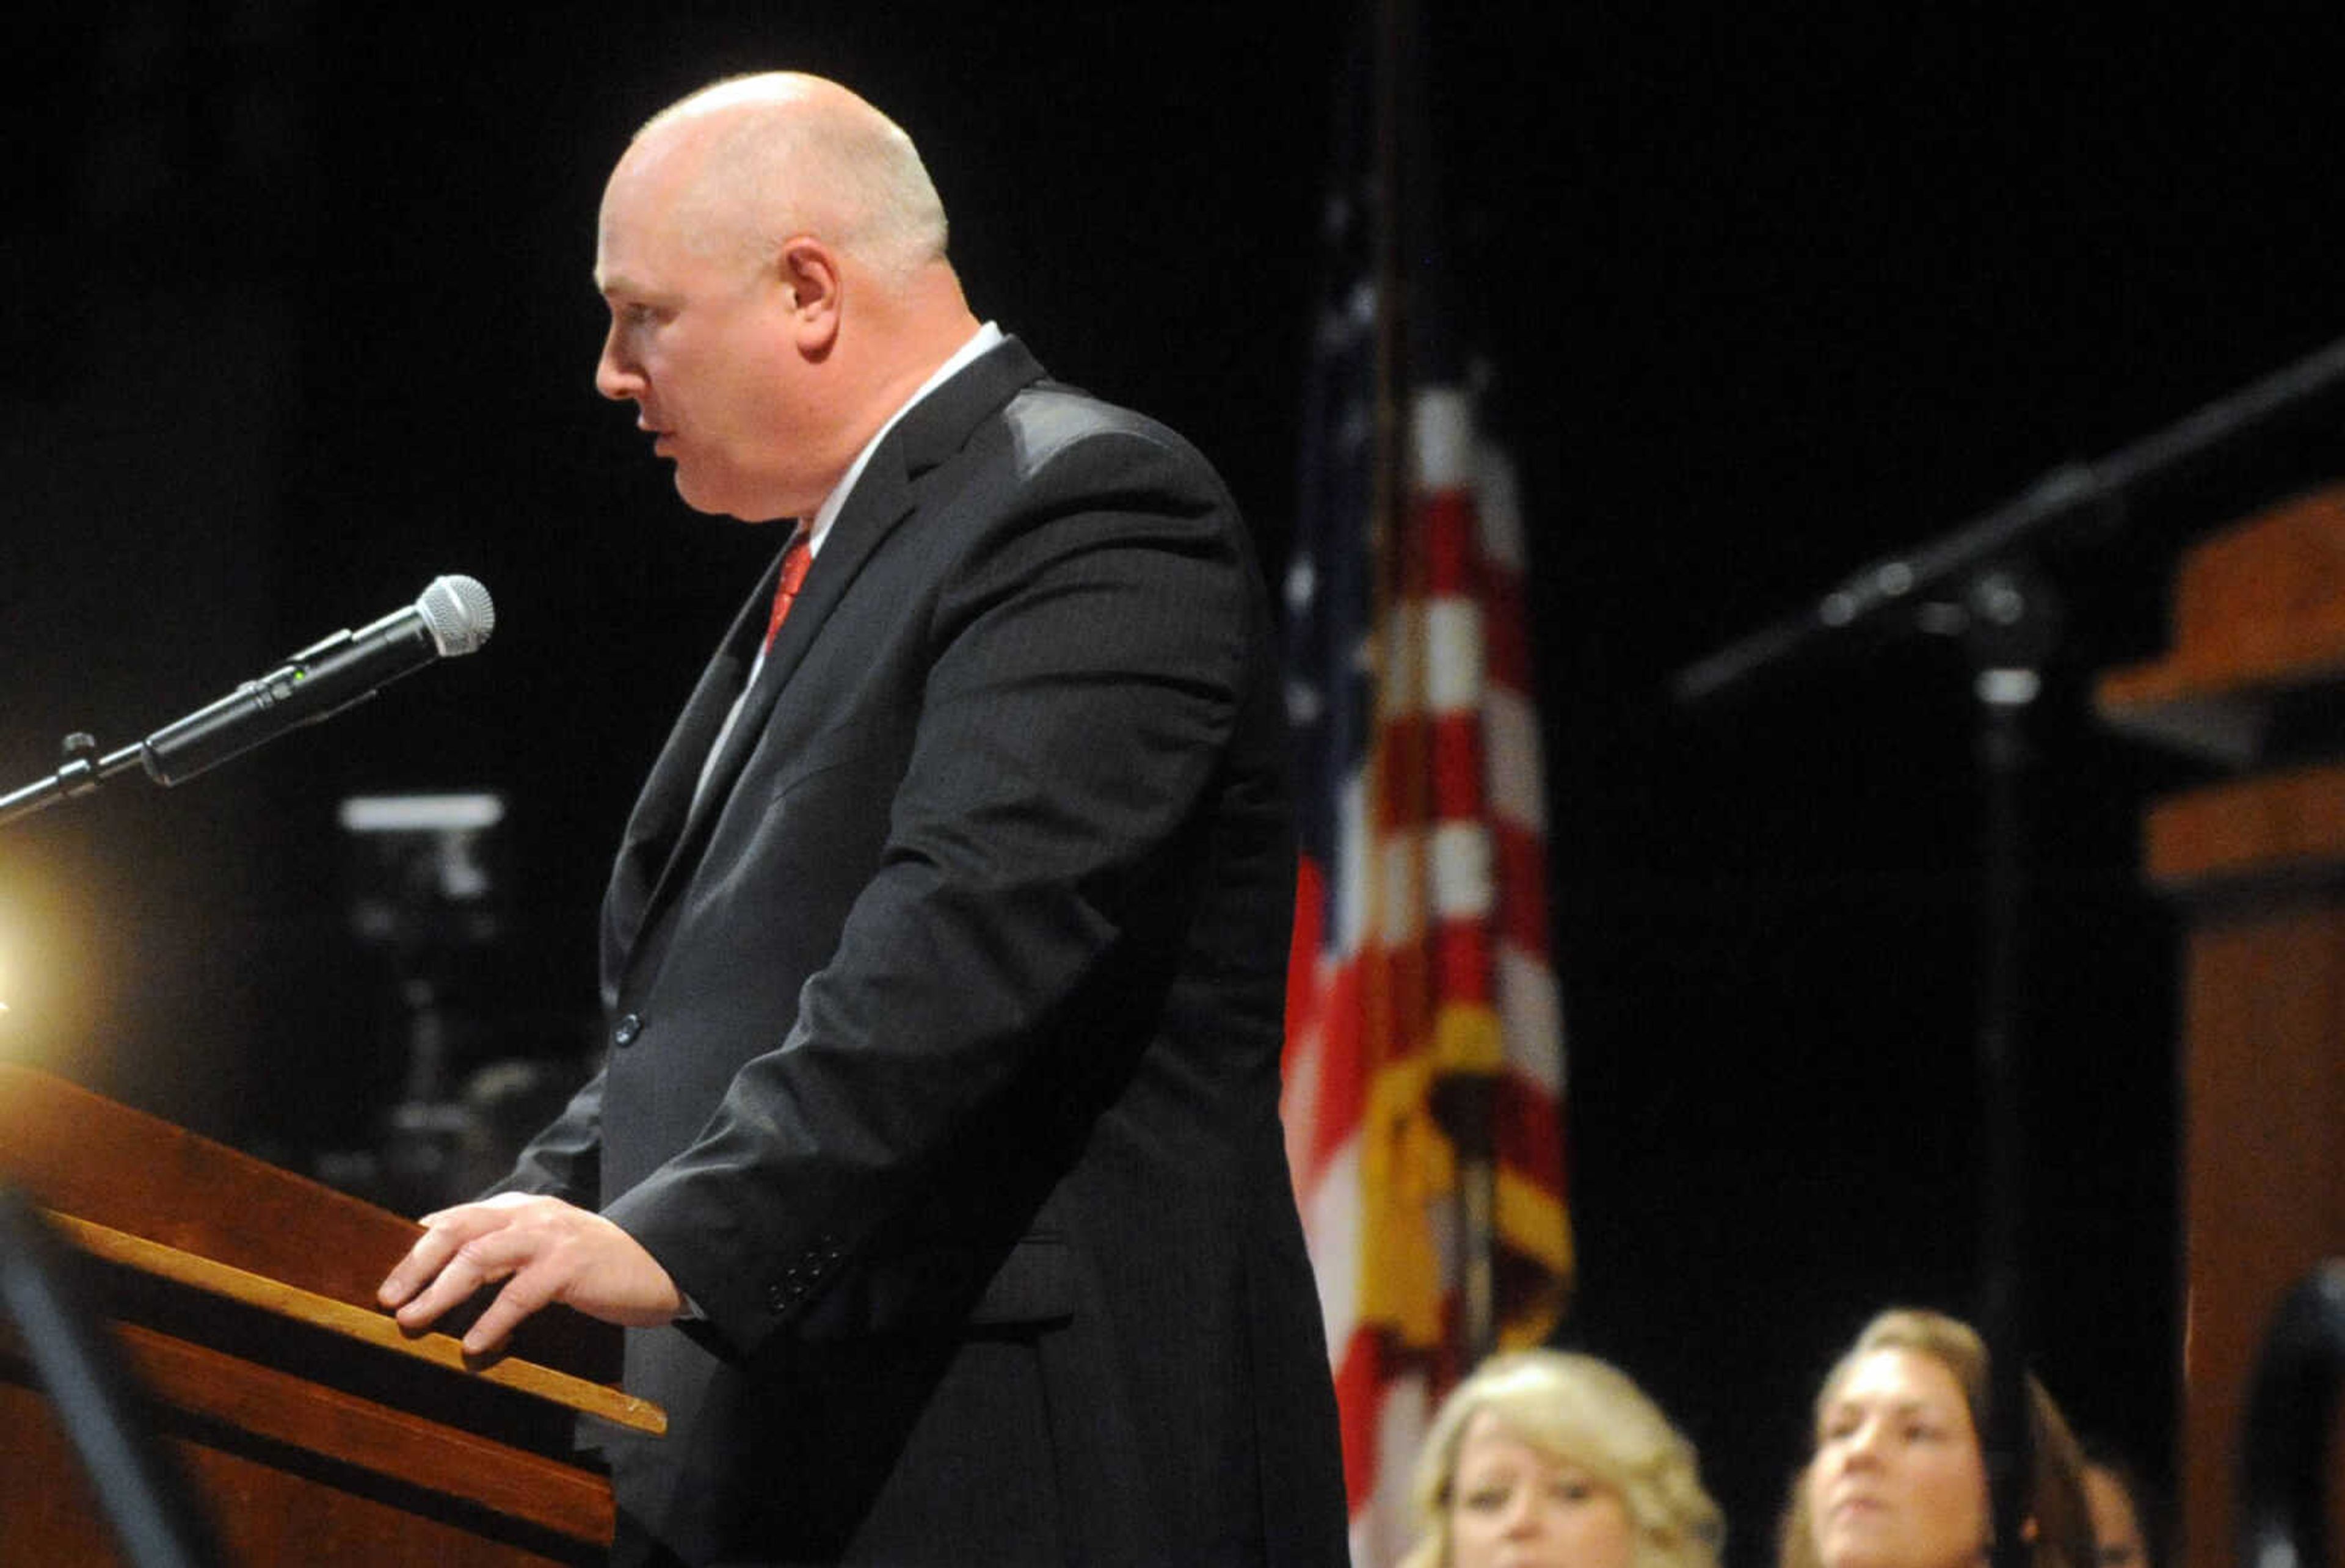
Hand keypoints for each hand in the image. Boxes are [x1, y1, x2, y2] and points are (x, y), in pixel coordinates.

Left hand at [376, 1192, 684, 1356]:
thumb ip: (503, 1247)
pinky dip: (491, 1320)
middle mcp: (531, 1214)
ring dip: (440, 1290)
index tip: (389, 1279)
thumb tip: (445, 1261)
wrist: (663, 1265)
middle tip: (388, 1298)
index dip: (417, 1248)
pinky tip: (474, 1345)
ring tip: (412, 1320)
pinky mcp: (570, 1266)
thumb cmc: (597, 1265)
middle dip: (416, 1264)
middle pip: (457, 1229)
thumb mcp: (545, 1247)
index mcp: (521, 1208)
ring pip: (480, 1255)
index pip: (457, 1219)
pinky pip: (518, 1293)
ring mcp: (551, 1237)